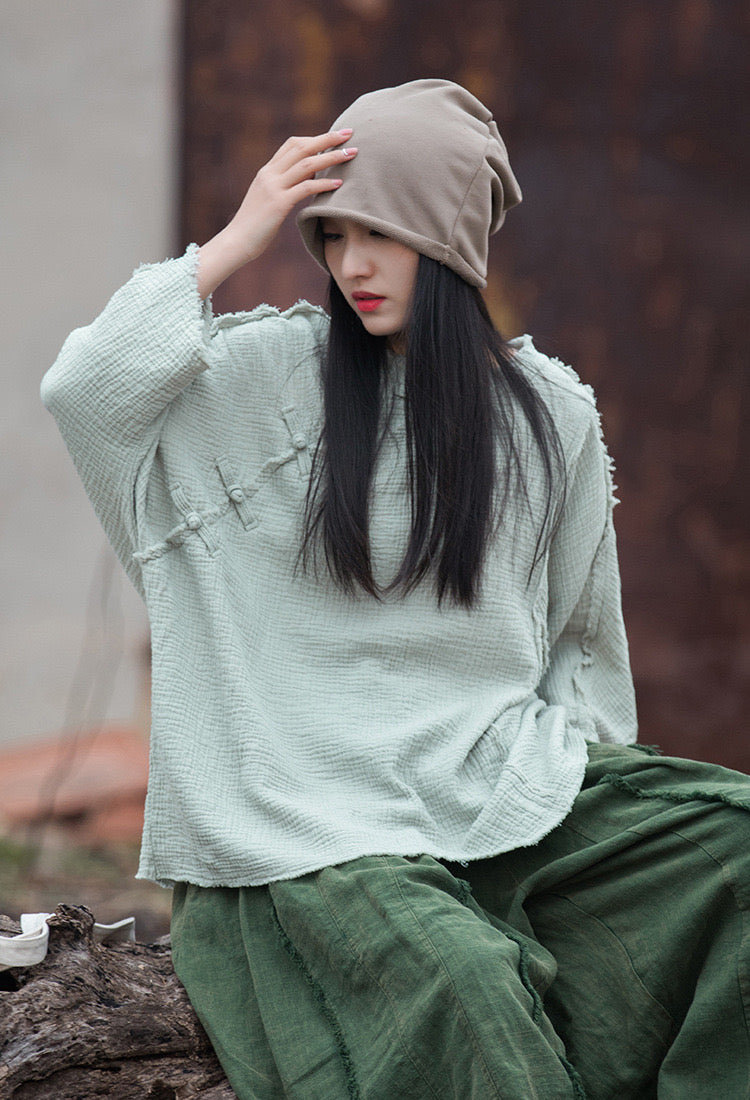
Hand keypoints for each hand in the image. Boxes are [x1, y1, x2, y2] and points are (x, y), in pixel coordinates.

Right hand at [197, 130, 356, 297]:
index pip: (292, 144)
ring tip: (351, 154)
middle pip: (302, 147)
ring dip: (331, 157)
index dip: (314, 138)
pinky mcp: (278, 204)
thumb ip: (284, 187)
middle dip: (327, 139)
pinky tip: (338, 184)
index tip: (333, 138)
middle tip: (349, 133)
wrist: (236, 242)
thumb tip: (308, 179)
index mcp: (267, 172)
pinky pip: (305, 188)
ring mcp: (273, 188)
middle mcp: (269, 174)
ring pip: (307, 164)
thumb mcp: (268, 200)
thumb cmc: (255, 226)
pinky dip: (324, 183)